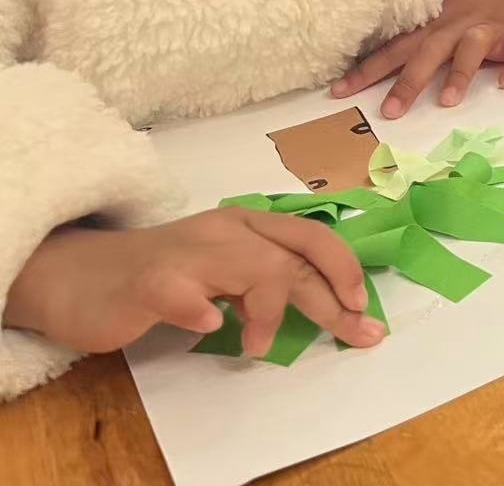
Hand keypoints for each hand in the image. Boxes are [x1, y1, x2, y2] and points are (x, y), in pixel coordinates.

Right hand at [2, 208, 381, 356]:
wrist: (75, 275)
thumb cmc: (159, 274)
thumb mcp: (224, 270)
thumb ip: (266, 278)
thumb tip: (326, 302)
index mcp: (246, 225)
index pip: (310, 238)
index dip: (343, 269)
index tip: (362, 308)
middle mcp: (224, 231)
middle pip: (293, 259)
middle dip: (332, 300)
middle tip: (357, 334)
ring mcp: (188, 254)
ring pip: (258, 267)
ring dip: (271, 312)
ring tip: (258, 345)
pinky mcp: (150, 283)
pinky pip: (186, 295)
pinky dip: (202, 312)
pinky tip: (209, 326)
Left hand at [333, 0, 503, 117]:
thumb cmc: (479, 0)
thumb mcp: (445, 15)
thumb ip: (425, 43)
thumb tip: (390, 76)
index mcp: (435, 26)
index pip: (395, 49)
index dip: (367, 72)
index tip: (338, 93)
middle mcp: (457, 26)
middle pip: (428, 51)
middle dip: (408, 81)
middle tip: (391, 112)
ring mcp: (489, 28)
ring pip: (471, 47)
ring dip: (459, 73)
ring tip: (448, 101)